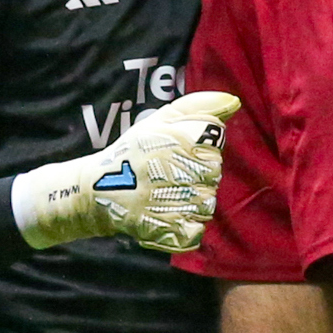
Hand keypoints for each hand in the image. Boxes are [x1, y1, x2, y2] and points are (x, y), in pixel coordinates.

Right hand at [11, 91, 238, 252]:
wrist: (98, 189)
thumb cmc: (134, 152)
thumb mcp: (161, 120)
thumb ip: (200, 107)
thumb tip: (234, 103)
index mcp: (185, 139)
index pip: (214, 147)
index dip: (196, 152)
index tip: (173, 155)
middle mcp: (186, 169)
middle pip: (212, 176)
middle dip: (194, 177)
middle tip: (164, 176)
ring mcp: (182, 202)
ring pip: (206, 204)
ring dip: (190, 202)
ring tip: (163, 195)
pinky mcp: (174, 229)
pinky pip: (196, 229)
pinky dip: (185, 226)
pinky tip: (166, 215)